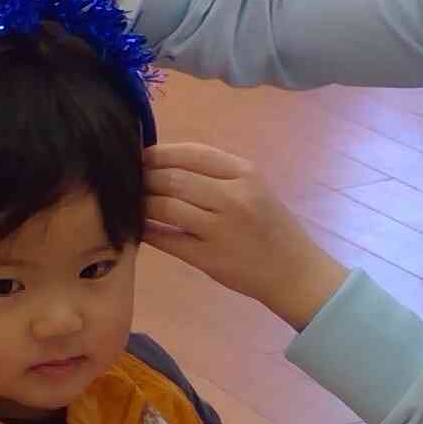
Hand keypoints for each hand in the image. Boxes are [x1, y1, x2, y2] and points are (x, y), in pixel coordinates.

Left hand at [141, 142, 349, 329]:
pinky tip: (138, 227)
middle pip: (173, 179)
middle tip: (129, 180)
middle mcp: (233, 198)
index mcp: (245, 174)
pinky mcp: (208, 258)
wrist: (293, 271)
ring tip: (131, 202)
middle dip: (145, 177)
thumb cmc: (269, 224)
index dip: (160, 153)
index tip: (141, 156)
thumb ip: (216, 172)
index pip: (192, 153)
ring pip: (166, 207)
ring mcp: (220, 229)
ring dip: (142, 202)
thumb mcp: (254, 186)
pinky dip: (147, 230)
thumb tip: (163, 161)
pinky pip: (166, 239)